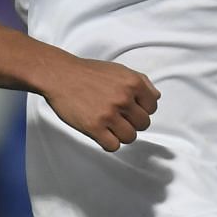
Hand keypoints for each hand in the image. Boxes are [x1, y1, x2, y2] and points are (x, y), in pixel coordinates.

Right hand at [42, 57, 159, 152]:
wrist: (60, 76)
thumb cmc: (88, 73)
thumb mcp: (121, 70)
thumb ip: (142, 82)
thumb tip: (155, 98)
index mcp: (133, 83)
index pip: (153, 107)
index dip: (143, 110)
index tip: (132, 110)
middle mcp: (123, 99)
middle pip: (143, 124)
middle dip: (133, 122)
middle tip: (121, 118)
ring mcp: (109, 114)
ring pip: (130, 137)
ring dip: (122, 134)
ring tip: (112, 127)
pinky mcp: (94, 127)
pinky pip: (113, 146)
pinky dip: (110, 143)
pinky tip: (104, 134)